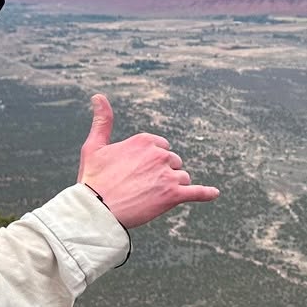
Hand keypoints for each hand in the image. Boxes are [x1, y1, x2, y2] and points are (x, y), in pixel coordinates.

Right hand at [77, 93, 218, 227]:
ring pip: (182, 178)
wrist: (95, 210)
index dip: (152, 161)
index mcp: (145, 140)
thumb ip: (103, 121)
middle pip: (174, 163)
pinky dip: (206, 194)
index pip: (162, 148)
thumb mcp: (94, 146)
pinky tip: (214, 194)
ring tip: (151, 197)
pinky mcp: (173, 195)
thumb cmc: (93, 179)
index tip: (137, 171)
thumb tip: (98, 96)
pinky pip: (196, 192)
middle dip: (163, 173)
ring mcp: (168, 175)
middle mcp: (159, 154)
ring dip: (172, 187)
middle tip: (141, 186)